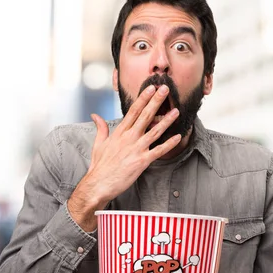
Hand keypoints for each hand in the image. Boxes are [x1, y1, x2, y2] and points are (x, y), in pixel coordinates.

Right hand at [67, 84, 180, 230]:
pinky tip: (178, 137)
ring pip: (154, 131)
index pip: (133, 111)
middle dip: (156, 101)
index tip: (151, 87)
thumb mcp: (98, 144)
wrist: (98, 184)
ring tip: (176, 111)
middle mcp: (128, 138)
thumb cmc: (100, 166)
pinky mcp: (141, 161)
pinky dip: (169, 144)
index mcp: (119, 133)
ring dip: (166, 121)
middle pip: (145, 116)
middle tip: (165, 89)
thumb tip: (95, 116)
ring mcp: (136, 149)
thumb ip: (101, 128)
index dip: (143, 98)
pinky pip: (158, 151)